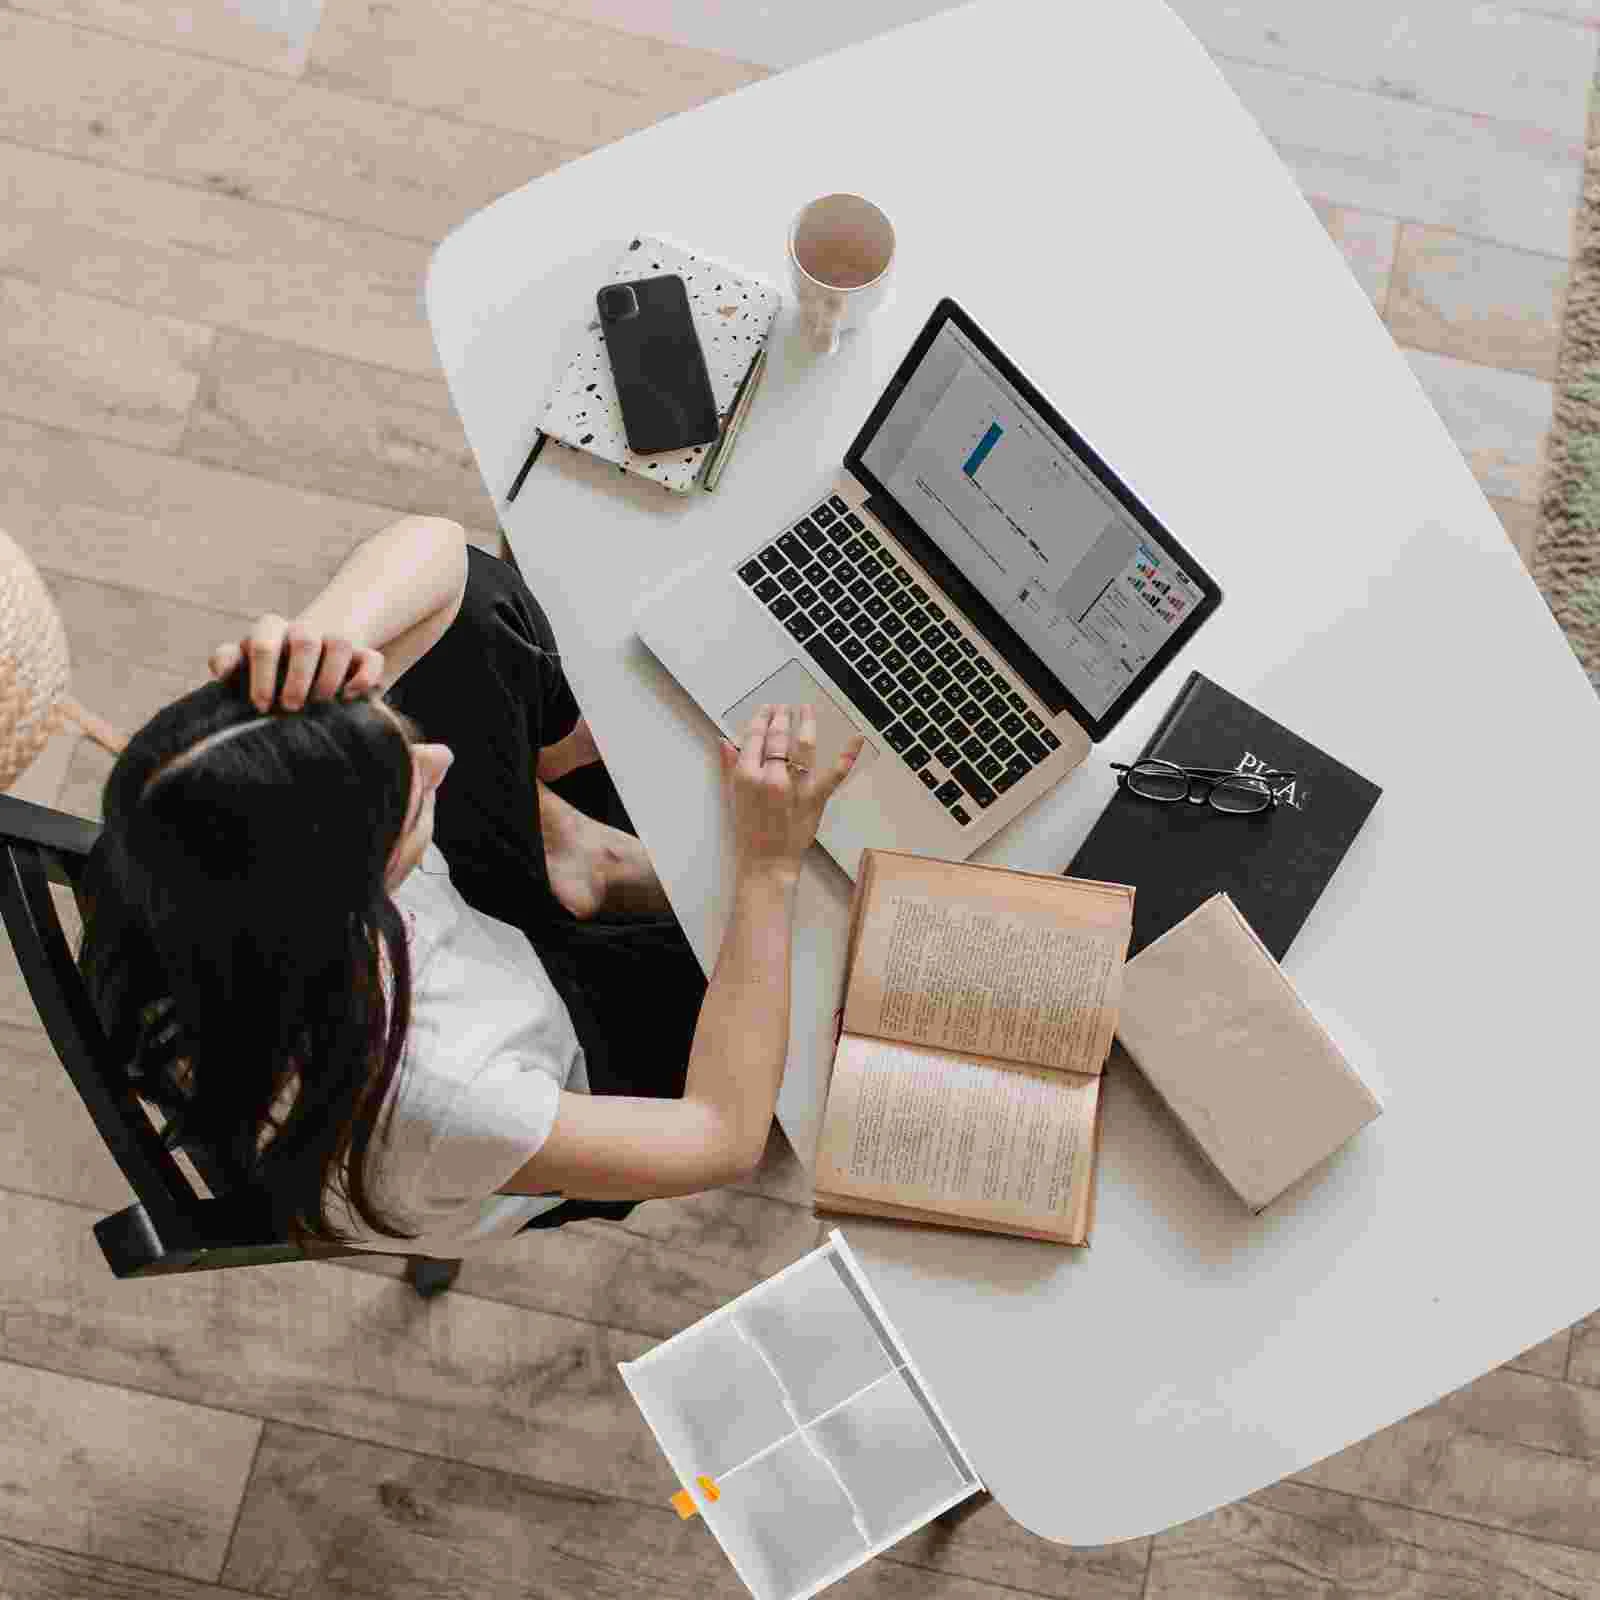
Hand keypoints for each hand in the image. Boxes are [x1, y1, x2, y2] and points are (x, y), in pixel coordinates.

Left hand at [208, 615, 385, 711]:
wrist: (306, 662)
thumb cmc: (266, 672)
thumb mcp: (243, 665)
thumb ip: (227, 661)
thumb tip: (221, 671)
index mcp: (270, 630)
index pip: (263, 642)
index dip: (262, 675)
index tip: (260, 706)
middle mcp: (303, 630)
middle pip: (304, 640)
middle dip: (297, 678)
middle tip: (290, 707)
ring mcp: (334, 639)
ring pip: (339, 644)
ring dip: (328, 679)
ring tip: (319, 705)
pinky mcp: (362, 655)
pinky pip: (372, 659)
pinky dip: (364, 679)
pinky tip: (349, 697)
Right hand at [718, 704, 863, 878]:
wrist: (766, 862)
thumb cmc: (747, 832)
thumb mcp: (732, 797)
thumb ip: (729, 767)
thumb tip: (725, 741)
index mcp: (746, 775)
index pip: (755, 736)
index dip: (761, 718)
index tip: (766, 709)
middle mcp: (772, 777)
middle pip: (778, 736)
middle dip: (781, 716)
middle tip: (784, 707)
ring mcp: (796, 786)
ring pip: (804, 745)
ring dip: (805, 722)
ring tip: (805, 710)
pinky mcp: (816, 798)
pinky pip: (835, 773)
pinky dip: (848, 755)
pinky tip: (857, 738)